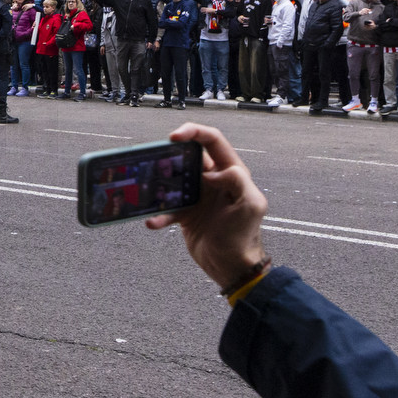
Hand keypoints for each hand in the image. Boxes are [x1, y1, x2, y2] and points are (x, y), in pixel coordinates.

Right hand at [145, 123, 267, 292]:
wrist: (231, 266)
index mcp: (231, 171)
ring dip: (158, 183)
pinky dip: (158, 214)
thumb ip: (237, 180)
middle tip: (154, 160)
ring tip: (146, 188)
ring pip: (173, 179)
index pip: (212, 141)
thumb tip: (212, 173)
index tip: (173, 136)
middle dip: (169, 155)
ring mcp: (198, 195)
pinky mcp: (186, 213)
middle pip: (187, 156)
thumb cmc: (244, 235)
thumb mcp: (250, 205)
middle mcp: (213, 179)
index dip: (194, 132)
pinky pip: (167, 208)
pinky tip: (152, 222)